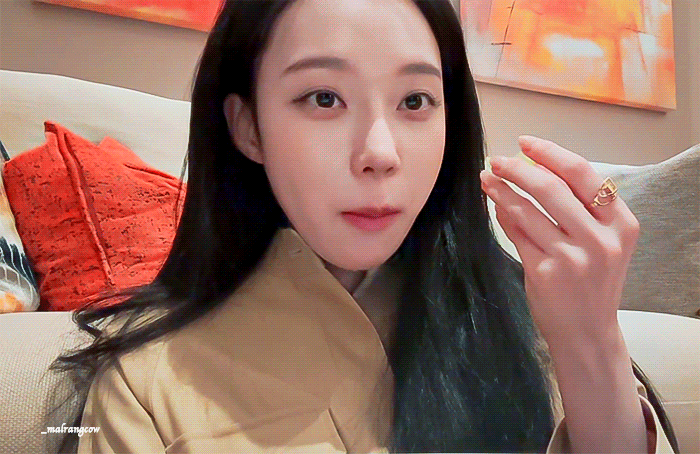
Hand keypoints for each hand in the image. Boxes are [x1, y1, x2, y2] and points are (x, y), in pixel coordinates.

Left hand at [479, 136, 639, 348]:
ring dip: (503, 189)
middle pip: (552, 188)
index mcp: (622, 224)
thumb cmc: (592, 283)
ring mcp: (573, 257)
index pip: (584, 175)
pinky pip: (517, 234)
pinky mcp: (546, 272)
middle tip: (498, 160)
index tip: (527, 143)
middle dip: (520, 169)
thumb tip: (534, 169)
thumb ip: (579, 209)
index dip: (551, 154)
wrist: (588, 333)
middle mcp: (601, 239)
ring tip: (487, 178)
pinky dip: (503, 214)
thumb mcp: (602, 243)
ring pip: (529, 210)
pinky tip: (494, 204)